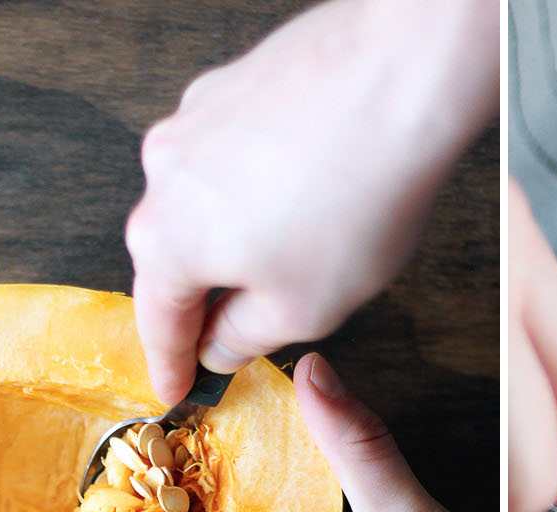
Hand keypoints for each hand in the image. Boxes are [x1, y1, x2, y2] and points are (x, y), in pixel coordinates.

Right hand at [126, 0, 498, 404]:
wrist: (399, 78)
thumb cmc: (354, 196)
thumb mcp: (303, 309)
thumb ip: (247, 336)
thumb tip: (221, 344)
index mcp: (166, 241)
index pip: (157, 321)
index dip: (169, 364)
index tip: (173, 388)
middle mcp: (164, 173)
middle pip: (176, 257)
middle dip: (206, 298)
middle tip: (233, 335)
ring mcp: (197, 120)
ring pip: (207, 202)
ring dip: (241, 236)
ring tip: (300, 256)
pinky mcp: (237, 84)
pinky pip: (238, 155)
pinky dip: (262, 186)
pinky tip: (311, 196)